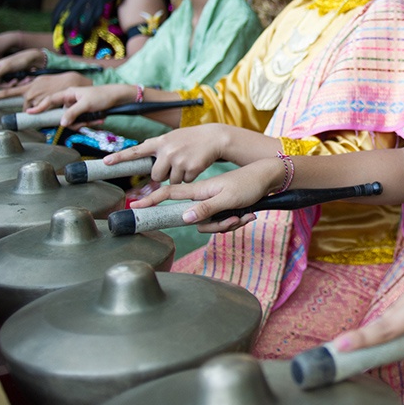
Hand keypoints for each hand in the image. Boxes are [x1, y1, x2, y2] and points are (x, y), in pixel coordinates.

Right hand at [0, 48, 46, 83]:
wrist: (35, 60)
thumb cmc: (21, 60)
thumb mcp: (8, 66)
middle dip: (5, 85)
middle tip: (16, 82)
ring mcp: (6, 74)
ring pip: (5, 85)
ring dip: (15, 84)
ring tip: (24, 79)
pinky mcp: (14, 77)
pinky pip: (14, 85)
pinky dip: (20, 83)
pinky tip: (28, 79)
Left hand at [0, 71, 90, 108]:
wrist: (73, 81)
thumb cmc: (58, 82)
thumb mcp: (42, 81)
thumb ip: (32, 88)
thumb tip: (28, 99)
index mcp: (28, 85)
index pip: (7, 92)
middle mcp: (30, 91)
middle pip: (24, 106)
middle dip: (32, 108)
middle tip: (41, 104)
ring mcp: (37, 97)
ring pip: (34, 109)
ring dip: (41, 110)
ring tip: (51, 102)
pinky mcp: (45, 103)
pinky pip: (42, 111)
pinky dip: (46, 111)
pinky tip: (53, 105)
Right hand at [29, 83, 133, 127]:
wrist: (119, 97)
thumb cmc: (102, 96)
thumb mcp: (86, 104)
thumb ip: (72, 113)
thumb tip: (61, 123)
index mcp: (69, 93)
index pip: (50, 100)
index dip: (40, 107)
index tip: (29, 113)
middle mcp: (71, 100)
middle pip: (64, 116)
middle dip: (75, 122)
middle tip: (87, 121)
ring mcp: (78, 107)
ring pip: (74, 121)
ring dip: (85, 123)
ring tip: (98, 118)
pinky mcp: (85, 112)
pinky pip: (82, 121)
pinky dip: (90, 122)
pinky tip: (100, 119)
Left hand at [102, 124, 230, 184]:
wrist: (215, 137)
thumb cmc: (191, 139)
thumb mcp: (173, 138)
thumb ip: (159, 149)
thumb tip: (151, 170)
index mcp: (160, 142)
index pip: (136, 151)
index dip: (120, 157)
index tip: (105, 162)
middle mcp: (167, 150)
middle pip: (156, 175)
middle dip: (164, 174)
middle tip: (175, 165)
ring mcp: (178, 160)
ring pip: (171, 180)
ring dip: (179, 176)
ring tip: (188, 162)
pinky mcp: (191, 168)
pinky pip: (184, 181)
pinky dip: (189, 177)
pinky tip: (195, 165)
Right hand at [122, 158, 284, 232]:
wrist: (268, 178)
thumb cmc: (248, 185)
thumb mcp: (227, 199)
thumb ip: (206, 209)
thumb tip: (184, 219)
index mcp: (199, 191)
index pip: (169, 194)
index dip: (151, 201)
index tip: (135, 206)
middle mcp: (203, 198)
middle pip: (195, 221)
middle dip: (214, 226)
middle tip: (233, 219)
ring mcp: (213, 203)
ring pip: (211, 225)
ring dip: (229, 224)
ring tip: (245, 215)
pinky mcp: (223, 207)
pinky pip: (223, 223)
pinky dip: (236, 221)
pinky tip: (249, 214)